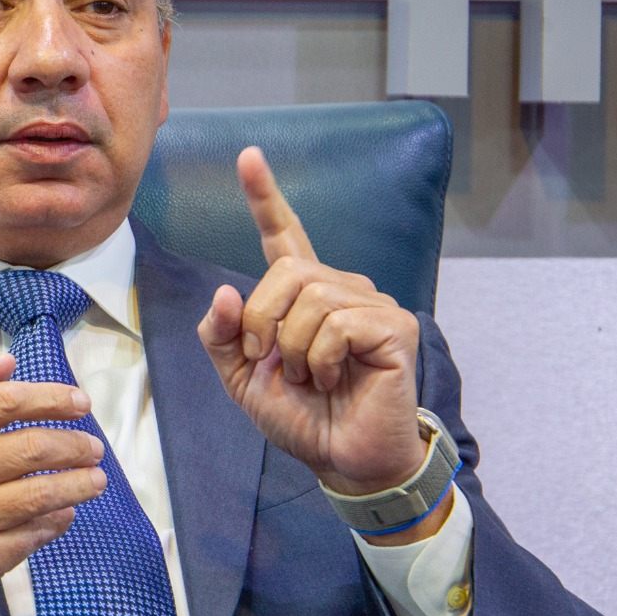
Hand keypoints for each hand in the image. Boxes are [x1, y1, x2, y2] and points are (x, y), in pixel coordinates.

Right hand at [0, 355, 106, 615]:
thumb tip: (9, 362)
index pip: (5, 403)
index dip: (52, 398)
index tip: (80, 402)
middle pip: (32, 448)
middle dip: (75, 444)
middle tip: (94, 446)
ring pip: (41, 494)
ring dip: (79, 484)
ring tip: (96, 478)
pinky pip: (32, 535)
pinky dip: (57, 520)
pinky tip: (65, 511)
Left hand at [197, 147, 427, 501]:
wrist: (341, 460)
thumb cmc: (301, 417)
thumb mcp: (243, 378)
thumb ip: (223, 336)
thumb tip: (225, 292)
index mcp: (302, 295)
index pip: (283, 233)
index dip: (265, 195)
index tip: (248, 156)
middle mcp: (340, 288)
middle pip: (285, 269)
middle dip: (263, 319)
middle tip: (271, 362)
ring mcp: (371, 304)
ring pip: (310, 296)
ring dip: (293, 347)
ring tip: (308, 377)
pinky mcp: (393, 327)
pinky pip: (338, 323)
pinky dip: (320, 358)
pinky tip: (332, 380)